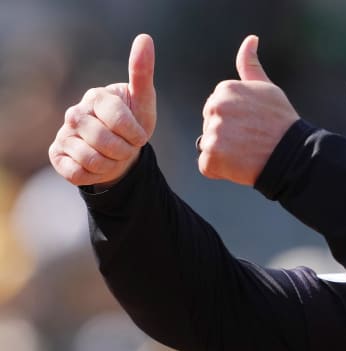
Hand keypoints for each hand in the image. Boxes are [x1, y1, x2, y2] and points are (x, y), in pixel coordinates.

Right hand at [48, 34, 156, 187]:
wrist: (121, 152)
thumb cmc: (133, 123)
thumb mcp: (144, 101)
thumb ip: (143, 72)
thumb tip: (145, 38)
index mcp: (97, 96)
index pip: (117, 117)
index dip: (135, 133)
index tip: (140, 136)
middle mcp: (75, 113)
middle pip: (103, 140)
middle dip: (124, 151)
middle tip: (127, 148)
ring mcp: (64, 134)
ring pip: (91, 159)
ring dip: (112, 164)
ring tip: (115, 156)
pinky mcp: (57, 156)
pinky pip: (78, 173)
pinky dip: (95, 174)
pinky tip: (100, 165)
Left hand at [199, 35, 299, 185]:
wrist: (292, 155)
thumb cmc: (281, 122)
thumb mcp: (266, 88)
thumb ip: (250, 65)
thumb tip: (250, 39)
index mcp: (225, 89)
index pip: (218, 107)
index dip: (235, 119)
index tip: (252, 124)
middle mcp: (215, 108)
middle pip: (211, 124)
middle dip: (226, 134)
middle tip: (249, 140)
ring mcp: (212, 133)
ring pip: (209, 145)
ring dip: (224, 152)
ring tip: (246, 152)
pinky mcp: (211, 157)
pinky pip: (207, 165)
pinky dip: (220, 169)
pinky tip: (240, 165)